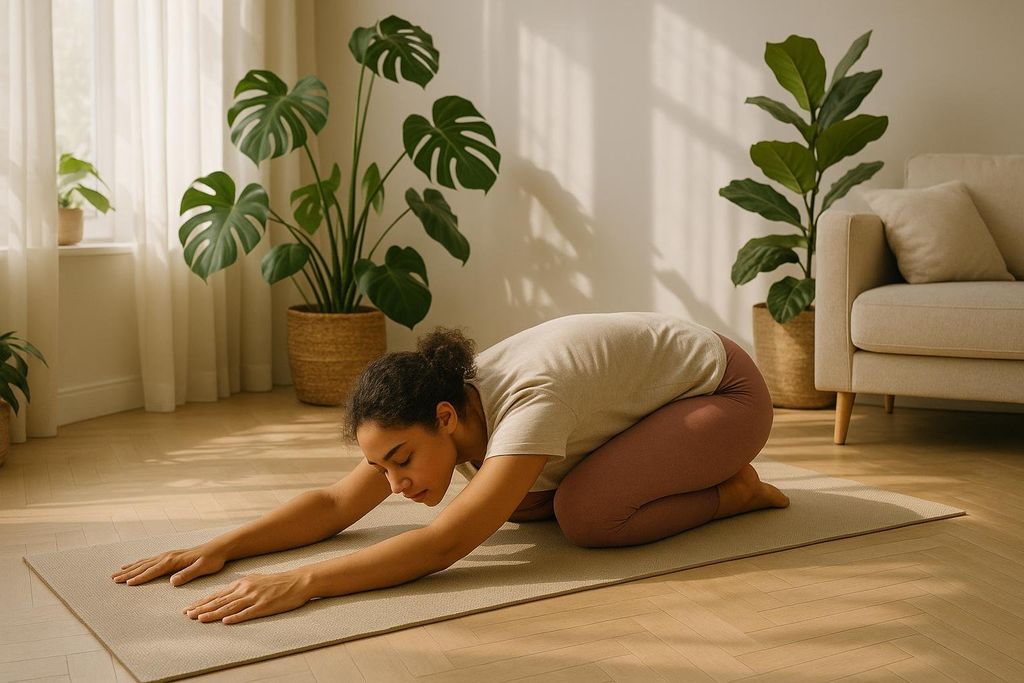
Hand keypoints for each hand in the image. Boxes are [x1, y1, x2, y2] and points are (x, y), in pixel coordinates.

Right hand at [111, 544, 226, 586]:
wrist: (218, 548)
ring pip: (144, 562)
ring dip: (130, 568)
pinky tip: (132, 565)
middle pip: (144, 566)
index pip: (154, 570)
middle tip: (113, 579)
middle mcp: (168, 556)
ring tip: (116, 573)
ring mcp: (168, 555)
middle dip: (128, 573)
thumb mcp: (203, 568)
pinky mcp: (170, 556)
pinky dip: (138, 563)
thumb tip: (173, 582)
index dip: (140, 577)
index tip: (127, 583)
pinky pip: (150, 560)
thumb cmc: (212, 560)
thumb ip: (188, 574)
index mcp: (174, 561)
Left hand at [183, 571, 310, 624]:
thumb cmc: (277, 582)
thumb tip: (227, 593)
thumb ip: (241, 587)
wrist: (298, 581)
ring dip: (213, 614)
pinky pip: (248, 613)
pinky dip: (235, 618)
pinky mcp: (264, 606)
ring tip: (200, 619)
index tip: (190, 607)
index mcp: (242, 583)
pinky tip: (226, 622)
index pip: (218, 594)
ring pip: (229, 607)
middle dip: (202, 608)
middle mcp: (245, 590)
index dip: (202, 601)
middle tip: (187, 615)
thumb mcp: (256, 579)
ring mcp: (254, 598)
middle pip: (220, 601)